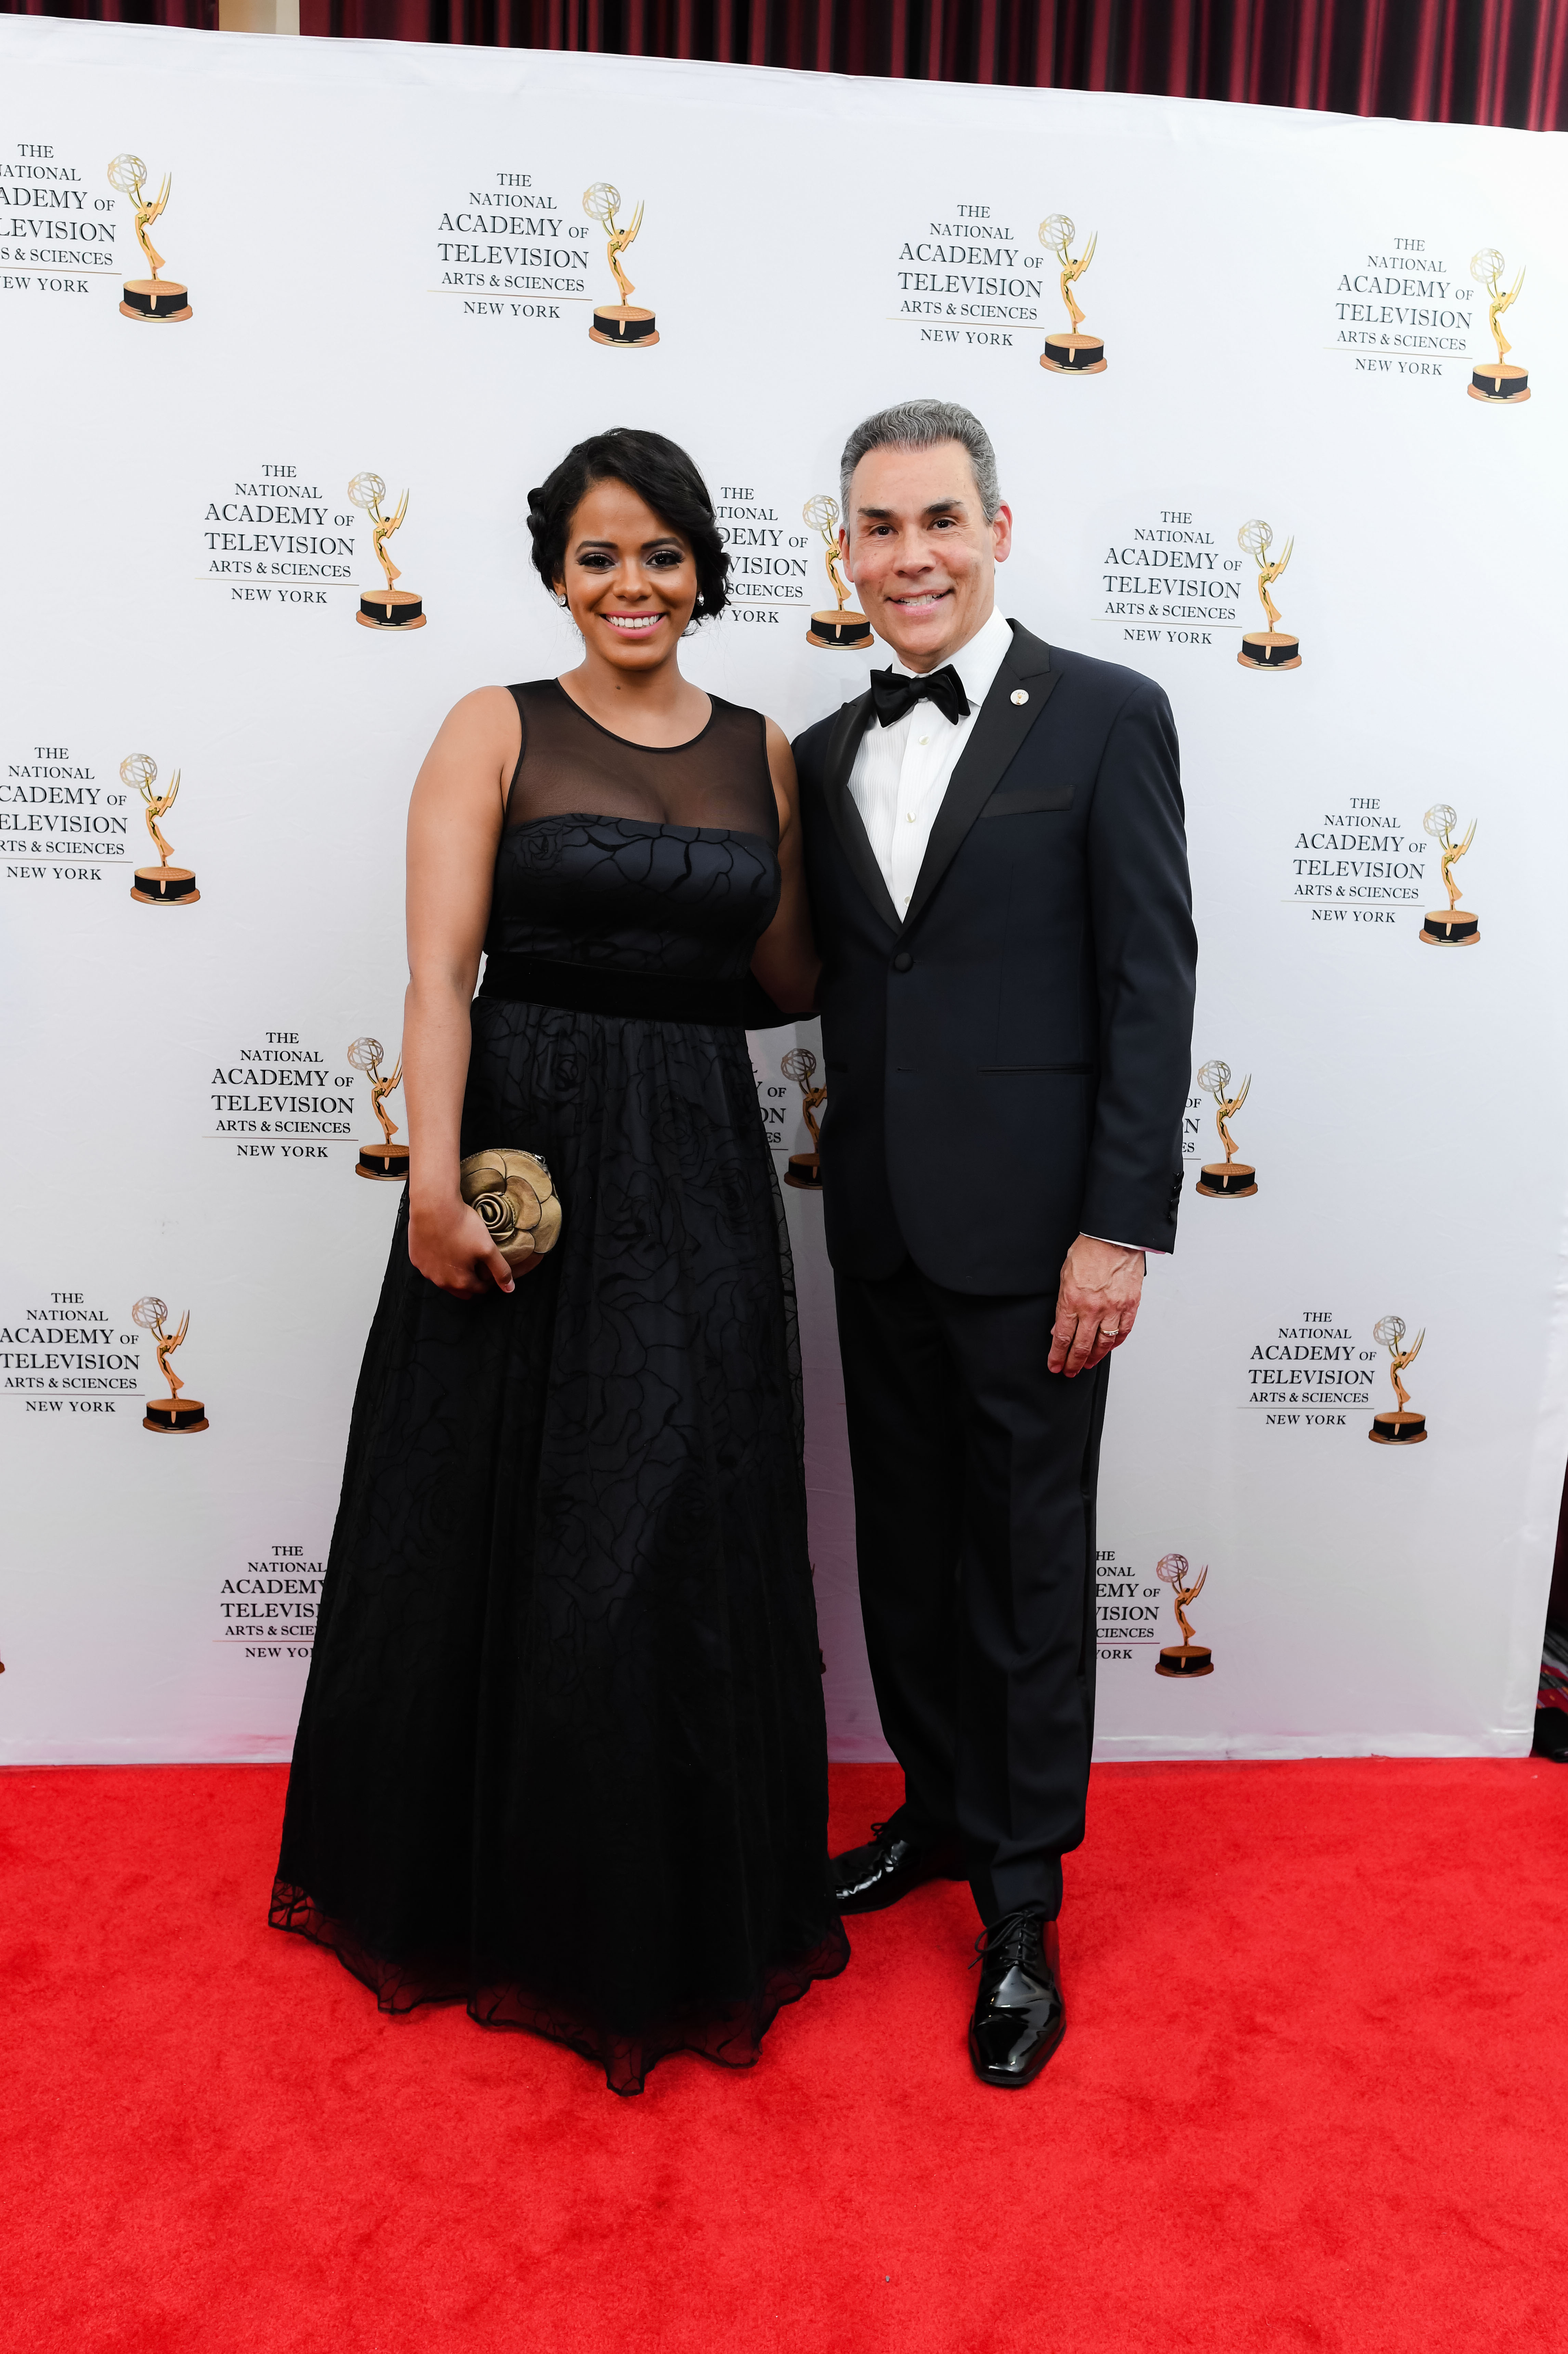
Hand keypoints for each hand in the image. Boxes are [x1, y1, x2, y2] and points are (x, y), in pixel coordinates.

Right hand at [408, 1196, 515, 1297]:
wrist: (433, 1206)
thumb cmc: (461, 1226)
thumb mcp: (488, 1248)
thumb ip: (500, 1270)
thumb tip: (509, 1289)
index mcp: (460, 1282)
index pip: (480, 1289)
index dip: (488, 1277)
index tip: (488, 1263)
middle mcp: (440, 1282)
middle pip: (461, 1288)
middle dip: (470, 1278)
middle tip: (476, 1258)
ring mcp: (426, 1271)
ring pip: (444, 1277)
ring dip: (453, 1269)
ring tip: (460, 1249)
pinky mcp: (416, 1258)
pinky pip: (430, 1265)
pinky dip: (438, 1260)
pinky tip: (444, 1245)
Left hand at [1049, 1236, 1144, 1377]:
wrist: (1114, 1237)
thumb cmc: (1089, 1251)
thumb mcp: (1064, 1276)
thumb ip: (1063, 1304)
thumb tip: (1058, 1326)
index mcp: (1072, 1300)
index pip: (1062, 1337)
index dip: (1057, 1356)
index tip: (1055, 1365)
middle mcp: (1093, 1308)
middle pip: (1081, 1346)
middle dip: (1073, 1363)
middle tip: (1069, 1371)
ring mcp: (1114, 1308)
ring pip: (1103, 1344)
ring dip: (1094, 1358)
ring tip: (1087, 1365)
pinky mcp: (1130, 1305)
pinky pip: (1123, 1332)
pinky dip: (1115, 1344)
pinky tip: (1108, 1349)